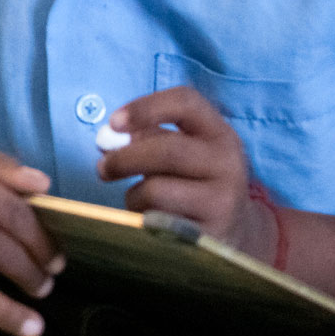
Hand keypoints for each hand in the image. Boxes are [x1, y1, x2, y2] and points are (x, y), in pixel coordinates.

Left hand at [97, 86, 274, 258]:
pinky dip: (143, 218)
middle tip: (102, 168)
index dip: (144, 107)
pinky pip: (158, 222)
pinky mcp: (210, 233)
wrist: (233, 232)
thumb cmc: (192, 184)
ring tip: (136, 199)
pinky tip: (150, 220)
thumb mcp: (179, 154)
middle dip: (123, 158)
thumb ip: (146, 139)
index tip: (113, 122)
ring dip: (133, 194)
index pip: (186, 102)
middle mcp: (228, 162)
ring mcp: (224, 200)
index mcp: (219, 133)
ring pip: (157, 189)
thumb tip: (108, 139)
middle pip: (166, 149)